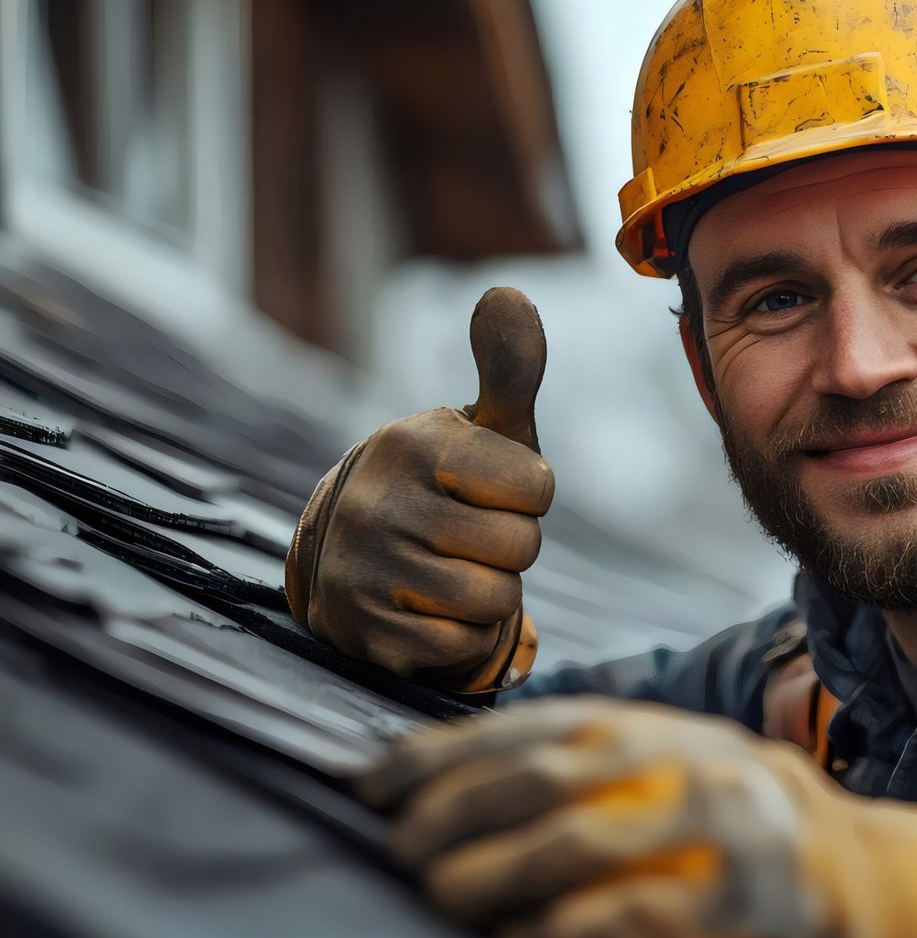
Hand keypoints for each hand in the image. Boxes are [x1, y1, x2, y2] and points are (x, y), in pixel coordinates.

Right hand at [285, 288, 552, 690]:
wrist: (356, 555)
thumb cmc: (449, 486)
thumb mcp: (484, 430)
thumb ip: (511, 369)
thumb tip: (509, 292)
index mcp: (411, 443)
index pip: (538, 488)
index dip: (530, 496)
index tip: (492, 490)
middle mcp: (375, 502)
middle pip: (521, 547)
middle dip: (511, 546)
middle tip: (470, 535)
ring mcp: (362, 569)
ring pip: (495, 599)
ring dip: (492, 594)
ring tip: (453, 569)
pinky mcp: (364, 632)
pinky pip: (463, 645)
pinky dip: (464, 635)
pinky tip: (431, 608)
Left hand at [359, 698, 916, 937]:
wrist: (875, 884)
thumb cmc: (746, 836)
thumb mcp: (676, 778)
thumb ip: (591, 774)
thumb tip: (448, 784)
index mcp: (670, 730)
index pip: (542, 724)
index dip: (451, 750)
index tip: (377, 780)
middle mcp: (698, 763)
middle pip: (553, 776)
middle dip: (458, 812)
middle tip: (402, 848)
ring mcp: (730, 831)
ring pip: (591, 840)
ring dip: (498, 872)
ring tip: (444, 893)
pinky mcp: (752, 907)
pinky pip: (645, 917)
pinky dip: (574, 931)